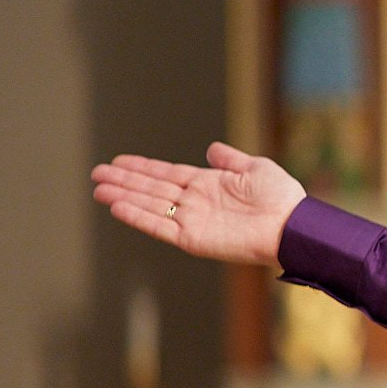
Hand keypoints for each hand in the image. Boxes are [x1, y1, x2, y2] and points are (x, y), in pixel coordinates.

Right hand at [90, 143, 307, 266]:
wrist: (290, 226)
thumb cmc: (280, 197)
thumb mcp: (256, 168)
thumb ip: (230, 159)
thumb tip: (212, 148)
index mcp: (208, 184)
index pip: (167, 174)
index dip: (142, 168)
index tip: (118, 162)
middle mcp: (195, 202)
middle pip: (151, 188)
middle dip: (124, 181)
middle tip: (96, 174)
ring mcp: (192, 220)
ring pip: (150, 206)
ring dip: (124, 197)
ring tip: (99, 190)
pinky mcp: (192, 239)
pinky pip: (159, 226)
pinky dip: (138, 217)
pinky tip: (118, 207)